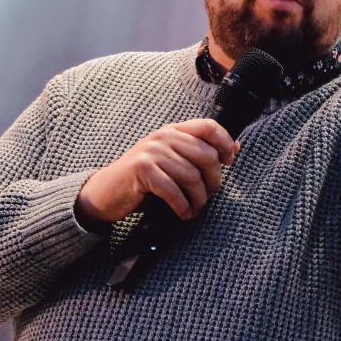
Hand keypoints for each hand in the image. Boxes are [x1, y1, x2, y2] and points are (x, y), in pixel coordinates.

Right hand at [74, 119, 237, 225]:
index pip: (209, 127)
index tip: (228, 162)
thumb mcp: (172, 161)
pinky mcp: (142, 169)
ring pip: (192, 176)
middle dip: (213, 181)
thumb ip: (198, 153)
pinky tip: (183, 213)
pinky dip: (182, 206)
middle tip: (207, 196)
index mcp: (173, 131)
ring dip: (198, 199)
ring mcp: (151, 151)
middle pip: (206, 155)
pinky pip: (173, 190)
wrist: (105, 192)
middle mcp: (163, 137)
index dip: (224, 143)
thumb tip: (235, 147)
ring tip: (194, 209)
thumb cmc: (144, 180)